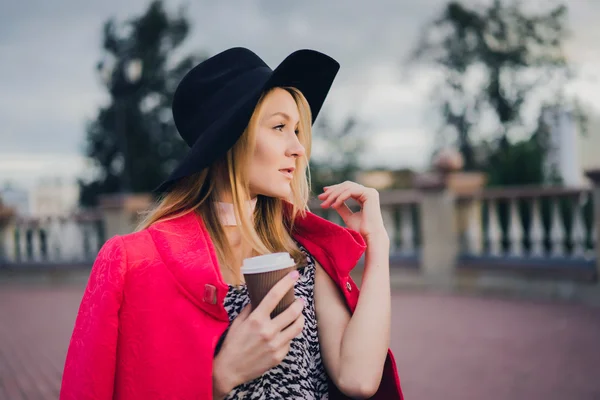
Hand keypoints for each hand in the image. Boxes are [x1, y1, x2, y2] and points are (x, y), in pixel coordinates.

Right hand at [213, 270, 304, 393]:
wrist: (230, 369)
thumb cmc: (233, 343)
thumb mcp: (238, 322)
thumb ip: (250, 308)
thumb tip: (259, 296)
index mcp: (256, 319)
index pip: (274, 295)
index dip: (286, 283)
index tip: (294, 275)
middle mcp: (268, 331)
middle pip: (293, 312)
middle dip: (299, 303)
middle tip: (300, 300)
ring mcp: (275, 345)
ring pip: (297, 327)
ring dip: (300, 318)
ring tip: (299, 314)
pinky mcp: (279, 356)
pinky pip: (289, 341)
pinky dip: (289, 335)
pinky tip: (285, 332)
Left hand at [317, 181, 387, 242]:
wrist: (369, 238)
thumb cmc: (361, 232)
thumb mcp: (348, 217)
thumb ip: (341, 207)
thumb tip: (331, 201)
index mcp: (365, 196)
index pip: (348, 188)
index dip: (335, 189)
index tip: (323, 195)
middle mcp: (369, 192)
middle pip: (346, 185)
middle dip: (332, 191)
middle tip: (320, 198)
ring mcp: (370, 192)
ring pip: (347, 187)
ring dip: (334, 195)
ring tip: (325, 204)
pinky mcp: (370, 194)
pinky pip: (350, 192)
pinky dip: (340, 198)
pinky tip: (334, 206)